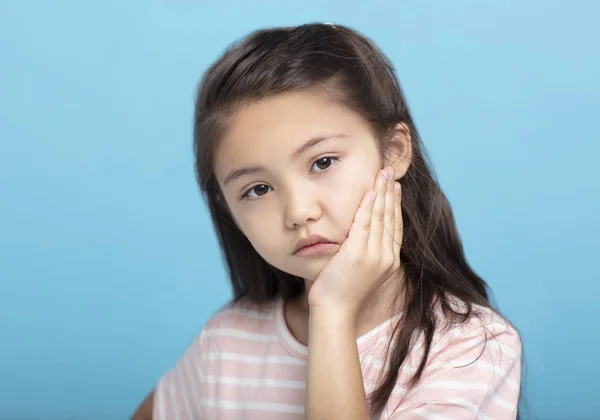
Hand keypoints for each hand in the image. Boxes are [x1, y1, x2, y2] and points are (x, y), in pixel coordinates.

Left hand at [308, 166, 402, 316]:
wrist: (335, 311)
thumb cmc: (342, 292)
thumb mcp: (361, 271)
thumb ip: (366, 252)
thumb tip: (362, 236)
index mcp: (390, 262)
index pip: (395, 227)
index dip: (395, 205)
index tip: (395, 187)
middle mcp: (386, 257)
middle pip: (390, 218)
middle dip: (390, 193)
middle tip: (389, 172)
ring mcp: (374, 256)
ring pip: (380, 217)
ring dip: (381, 193)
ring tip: (382, 174)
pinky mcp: (358, 254)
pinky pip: (365, 224)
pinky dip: (368, 207)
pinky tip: (370, 192)